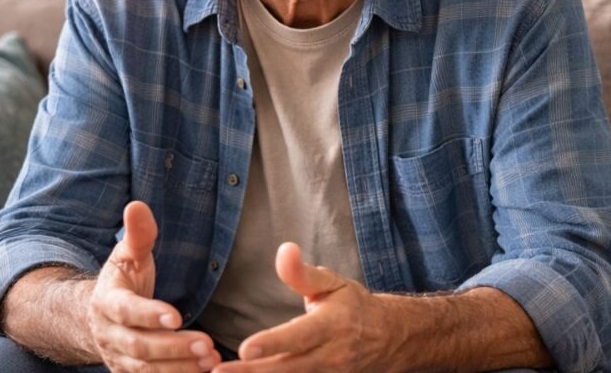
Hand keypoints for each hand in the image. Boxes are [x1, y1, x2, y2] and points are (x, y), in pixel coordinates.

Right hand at [89, 201, 221, 372]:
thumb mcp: (128, 255)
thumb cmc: (124, 280)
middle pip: (139, 346)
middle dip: (173, 347)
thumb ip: (138, 234)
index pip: (126, 311)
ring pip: (146, 369)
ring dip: (179, 367)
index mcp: (105, 302)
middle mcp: (108, 334)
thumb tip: (137, 205)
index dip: (149, 314)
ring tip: (212, 360)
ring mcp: (118, 358)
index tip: (176, 315)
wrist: (99, 317)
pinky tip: (204, 372)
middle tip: (208, 344)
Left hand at [212, 242, 400, 372]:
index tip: (246, 347)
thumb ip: (303, 273)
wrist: (390, 339)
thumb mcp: (333, 283)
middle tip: (220, 372)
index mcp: (332, 325)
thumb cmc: (354, 307)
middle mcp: (331, 355)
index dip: (273, 342)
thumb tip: (284, 250)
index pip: (299, 336)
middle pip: (289, 368)